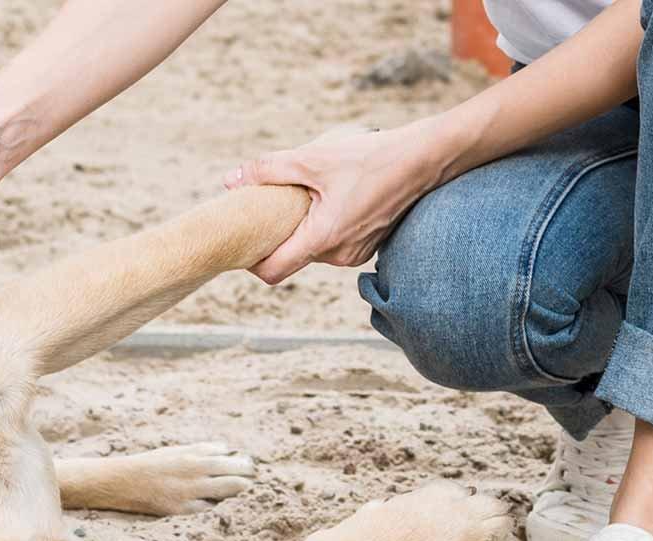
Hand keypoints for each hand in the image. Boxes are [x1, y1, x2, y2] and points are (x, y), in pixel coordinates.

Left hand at [225, 118, 469, 282]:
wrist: (422, 158)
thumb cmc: (369, 158)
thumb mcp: (312, 159)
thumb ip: (268, 171)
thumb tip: (230, 180)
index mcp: (323, 239)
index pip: (274, 271)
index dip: (251, 260)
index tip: (242, 239)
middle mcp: (340, 256)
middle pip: (292, 256)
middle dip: (278, 234)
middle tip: (269, 204)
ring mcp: (357, 253)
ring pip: (313, 248)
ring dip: (303, 227)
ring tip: (305, 195)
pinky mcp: (368, 245)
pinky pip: (333, 243)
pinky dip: (323, 225)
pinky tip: (329, 197)